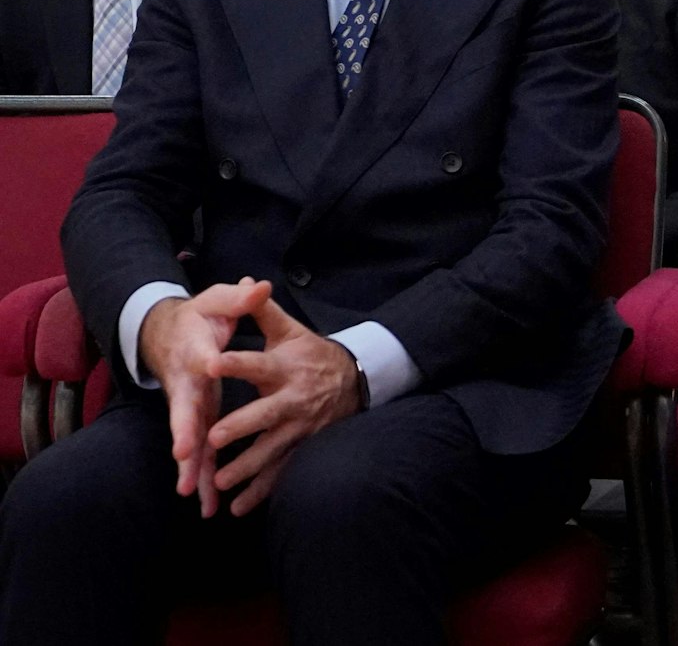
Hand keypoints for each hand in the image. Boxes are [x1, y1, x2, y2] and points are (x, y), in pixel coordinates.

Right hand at [138, 279, 272, 517]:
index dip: (205, 361)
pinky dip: (199, 475)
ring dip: (191, 467)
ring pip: (189, 439)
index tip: (208, 369)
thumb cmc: (198, 318)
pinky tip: (203, 502)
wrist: (167, 335)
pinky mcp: (195, 420)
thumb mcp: (216, 300)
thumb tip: (259, 285)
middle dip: (184, 431)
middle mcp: (188, 383)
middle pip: (184, 409)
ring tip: (193, 495)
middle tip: (184, 454)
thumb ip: (237, 298)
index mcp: (195, 351)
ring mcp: (189, 406)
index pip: (200, 356)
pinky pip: (197, 451)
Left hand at [207, 299, 362, 515]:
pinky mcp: (302, 448)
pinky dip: (261, 491)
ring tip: (220, 481)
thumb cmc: (311, 354)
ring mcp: (299, 427)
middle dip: (240, 426)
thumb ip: (263, 312)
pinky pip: (282, 472)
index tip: (211, 361)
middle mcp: (293, 398)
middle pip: (265, 414)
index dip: (236, 362)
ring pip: (271, 450)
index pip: (257, 363)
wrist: (354, 380)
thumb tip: (249, 282)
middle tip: (214, 437)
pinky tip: (237, 507)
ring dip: (246, 467)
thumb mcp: (290, 331)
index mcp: (285, 367)